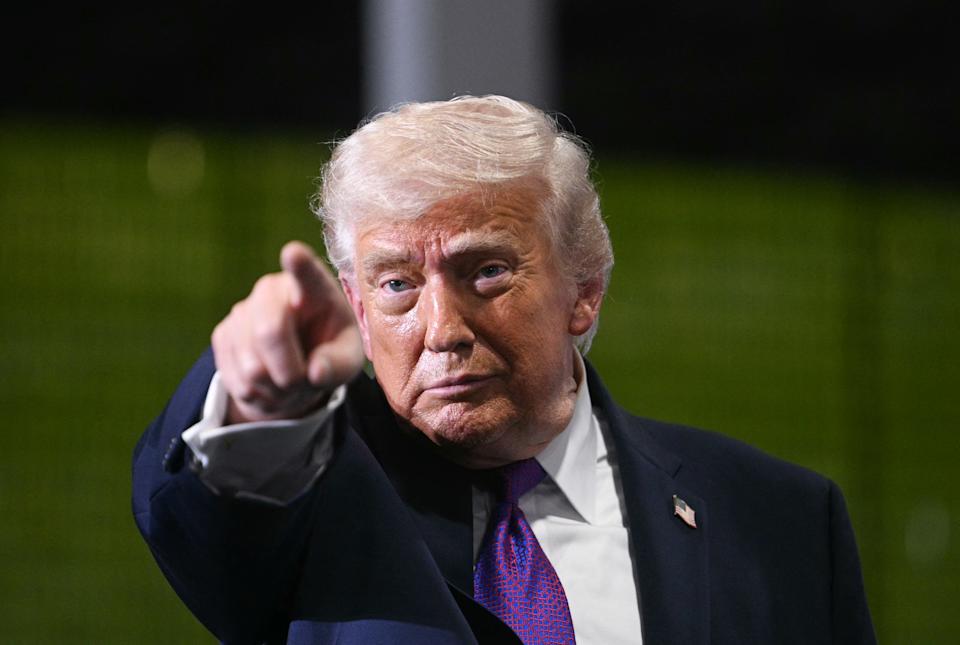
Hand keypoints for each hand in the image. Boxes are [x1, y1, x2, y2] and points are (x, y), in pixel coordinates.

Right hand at [211, 241, 364, 423]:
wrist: (296, 365)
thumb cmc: (329, 353)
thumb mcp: (347, 361)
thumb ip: (339, 365)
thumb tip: (316, 372)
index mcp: (314, 289)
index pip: (307, 274)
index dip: (299, 264)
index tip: (293, 253)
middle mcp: (273, 289)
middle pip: (270, 332)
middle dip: (290, 372)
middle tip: (304, 382)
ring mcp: (243, 310)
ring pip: (252, 366)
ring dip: (276, 389)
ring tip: (290, 383)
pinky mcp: (223, 334)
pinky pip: (236, 379)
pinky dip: (257, 394)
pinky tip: (268, 383)